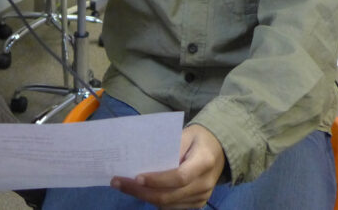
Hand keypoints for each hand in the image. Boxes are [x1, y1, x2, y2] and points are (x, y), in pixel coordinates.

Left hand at [110, 124, 225, 208]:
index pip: (179, 177)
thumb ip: (169, 147)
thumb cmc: (198, 139)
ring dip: (144, 197)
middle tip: (118, 183)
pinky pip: (172, 207)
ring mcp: (202, 197)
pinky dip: (154, 200)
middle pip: (170, 195)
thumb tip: (144, 160)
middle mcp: (205, 183)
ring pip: (168, 204)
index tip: (137, 177)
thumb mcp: (185, 134)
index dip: (157, 180)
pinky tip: (139, 191)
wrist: (219, 150)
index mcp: (204, 162)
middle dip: (141, 191)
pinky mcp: (198, 203)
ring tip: (123, 187)